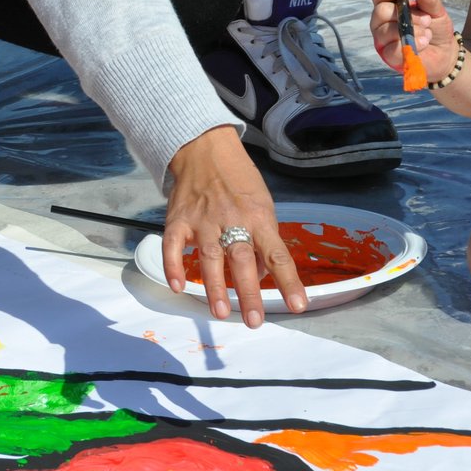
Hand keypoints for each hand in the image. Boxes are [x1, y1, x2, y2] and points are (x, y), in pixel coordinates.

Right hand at [163, 127, 305, 327]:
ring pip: (210, 257)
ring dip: (215, 286)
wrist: (204, 149)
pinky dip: (173, 265)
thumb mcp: (263, 205)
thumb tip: (260, 276)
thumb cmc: (239, 181)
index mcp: (259, 218)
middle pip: (242, 260)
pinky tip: (177, 285)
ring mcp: (202, 220)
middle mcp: (232, 220)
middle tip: (254, 320)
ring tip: (221, 312)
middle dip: (249, 292)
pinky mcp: (177, 220)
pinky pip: (173, 245)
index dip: (288, 281)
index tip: (297, 306)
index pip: (277, 254)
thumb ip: (262, 239)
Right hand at [368, 0, 456, 76]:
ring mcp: (382, 38)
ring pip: (387, 30)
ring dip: (413, 30)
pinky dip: (413, 44)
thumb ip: (430, 0)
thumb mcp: (437, 11)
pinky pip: (393, 48)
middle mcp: (381, 20)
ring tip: (427, 34)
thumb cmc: (436, 28)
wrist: (444, 52)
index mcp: (389, 5)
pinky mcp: (388, 55)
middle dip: (409, 15)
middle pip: (381, 11)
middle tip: (427, 20)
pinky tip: (424, 43)